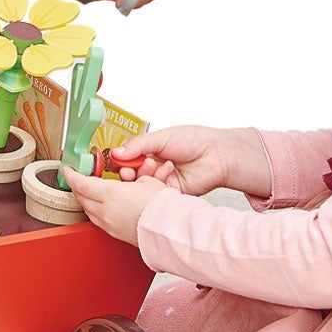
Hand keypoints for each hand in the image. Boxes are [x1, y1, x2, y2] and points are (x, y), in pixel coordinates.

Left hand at [60, 169, 165, 245]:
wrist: (171, 228)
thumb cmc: (162, 205)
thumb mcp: (147, 181)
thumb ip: (131, 178)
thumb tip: (129, 179)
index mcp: (110, 194)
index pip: (81, 183)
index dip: (71, 175)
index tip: (67, 170)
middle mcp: (105, 211)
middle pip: (81, 197)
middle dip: (78, 186)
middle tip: (78, 179)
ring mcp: (108, 224)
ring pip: (88, 210)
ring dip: (86, 199)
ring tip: (90, 191)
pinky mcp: (115, 234)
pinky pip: (98, 220)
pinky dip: (96, 210)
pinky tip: (102, 206)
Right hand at [106, 125, 270, 199]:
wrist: (218, 155)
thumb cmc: (195, 140)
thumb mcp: (162, 137)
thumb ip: (138, 145)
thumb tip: (117, 151)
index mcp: (149, 151)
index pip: (126, 158)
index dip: (119, 161)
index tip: (114, 162)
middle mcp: (153, 167)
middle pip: (130, 174)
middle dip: (126, 173)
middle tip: (127, 171)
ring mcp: (160, 181)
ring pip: (140, 186)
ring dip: (141, 178)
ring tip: (148, 168)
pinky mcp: (168, 194)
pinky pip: (154, 194)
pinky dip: (154, 186)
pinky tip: (162, 175)